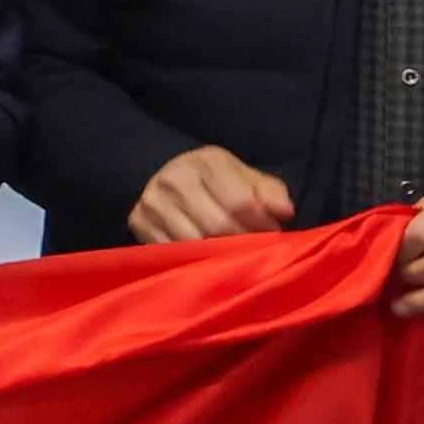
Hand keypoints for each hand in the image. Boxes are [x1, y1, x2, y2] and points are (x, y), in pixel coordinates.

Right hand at [134, 144, 299, 244]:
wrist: (166, 177)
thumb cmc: (217, 182)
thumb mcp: (246, 177)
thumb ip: (270, 192)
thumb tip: (284, 212)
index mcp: (207, 162)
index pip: (241, 202)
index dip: (262, 224)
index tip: (271, 233)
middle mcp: (175, 179)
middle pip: (217, 225)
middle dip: (242, 242)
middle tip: (252, 247)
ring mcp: (153, 202)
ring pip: (194, 242)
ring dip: (218, 255)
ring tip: (229, 253)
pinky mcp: (138, 223)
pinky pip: (172, 252)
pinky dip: (192, 260)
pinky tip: (204, 257)